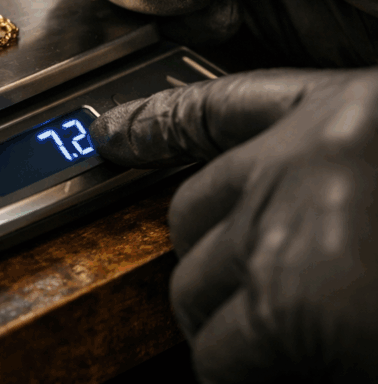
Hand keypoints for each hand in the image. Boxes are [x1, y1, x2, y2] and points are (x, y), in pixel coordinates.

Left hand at [90, 69, 377, 382]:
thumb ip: (348, 172)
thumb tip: (307, 220)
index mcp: (349, 112)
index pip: (221, 106)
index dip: (159, 119)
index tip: (113, 132)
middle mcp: (301, 160)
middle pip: (190, 212)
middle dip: (209, 261)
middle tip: (251, 304)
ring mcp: (287, 230)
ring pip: (194, 286)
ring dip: (221, 324)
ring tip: (274, 347)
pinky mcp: (287, 307)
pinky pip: (221, 353)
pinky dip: (240, 372)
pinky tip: (285, 371)